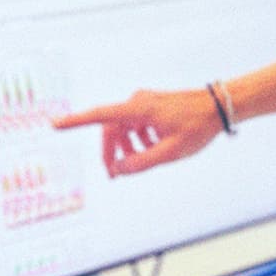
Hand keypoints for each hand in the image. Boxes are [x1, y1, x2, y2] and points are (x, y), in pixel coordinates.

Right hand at [51, 87, 222, 176]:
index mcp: (139, 109)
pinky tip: (153, 148)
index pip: (100, 116)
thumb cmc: (197, 127)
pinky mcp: (152, 105)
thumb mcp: (170, 152)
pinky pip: (136, 124)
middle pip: (111, 129)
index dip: (76, 122)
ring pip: (124, 128)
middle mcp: (138, 102)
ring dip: (127, 146)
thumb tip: (118, 170)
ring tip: (142, 160)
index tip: (55, 124)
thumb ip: (141, 162)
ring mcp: (145, 102)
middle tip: (114, 173)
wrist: (219, 107)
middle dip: (111, 151)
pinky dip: (139, 139)